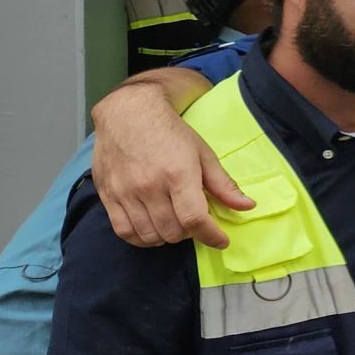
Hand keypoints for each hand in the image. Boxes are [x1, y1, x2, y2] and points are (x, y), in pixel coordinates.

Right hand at [91, 86, 247, 248]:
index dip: (211, 236)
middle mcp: (149, 186)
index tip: (221, 241)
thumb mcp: (203, 153)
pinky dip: (141, 238)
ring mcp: (125, 192)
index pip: (194, 220)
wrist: (128, 113)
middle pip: (172, 231)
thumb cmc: (170, 132)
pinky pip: (123, 231)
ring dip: (167, 237)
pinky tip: (152, 230)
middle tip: (195, 223)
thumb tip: (247, 207)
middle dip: (190, 234)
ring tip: (175, 225)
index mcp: (177, 174)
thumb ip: (223, 184)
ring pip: (149, 235)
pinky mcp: (108, 195)